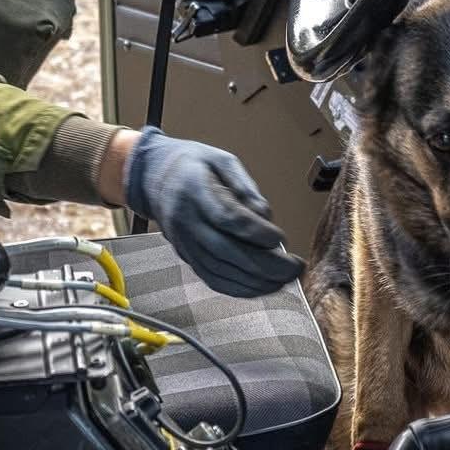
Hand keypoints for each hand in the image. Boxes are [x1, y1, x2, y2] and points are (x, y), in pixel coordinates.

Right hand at [125, 127, 304, 297]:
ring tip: (287, 279)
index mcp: (194, 190)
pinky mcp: (186, 257)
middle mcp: (185, 220)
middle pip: (226, 251)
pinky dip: (240, 289)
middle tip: (296, 268)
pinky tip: (264, 287)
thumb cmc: (194, 165)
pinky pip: (213, 280)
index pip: (227, 218)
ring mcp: (183, 243)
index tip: (281, 239)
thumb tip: (266, 217)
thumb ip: (246, 187)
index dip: (256, 233)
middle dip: (265, 266)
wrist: (153, 178)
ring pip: (220, 272)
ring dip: (257, 282)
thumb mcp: (222, 160)